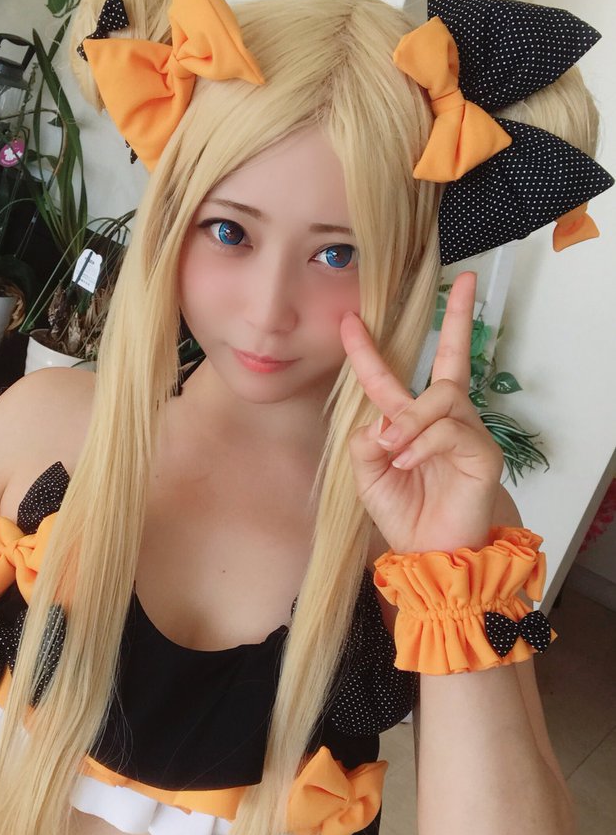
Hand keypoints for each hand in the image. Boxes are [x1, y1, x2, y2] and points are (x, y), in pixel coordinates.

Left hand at [340, 272, 503, 554]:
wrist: (428, 552)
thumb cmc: (403, 513)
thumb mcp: (367, 474)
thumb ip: (364, 441)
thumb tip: (380, 419)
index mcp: (411, 420)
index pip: (392, 376)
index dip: (370, 350)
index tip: (351, 320)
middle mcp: (444, 417)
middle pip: (453, 357)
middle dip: (460, 317)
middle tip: (466, 282)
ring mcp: (467, 431)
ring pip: (440, 397)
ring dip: (410, 421)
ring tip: (394, 452)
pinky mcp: (482, 452)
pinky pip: (449, 429)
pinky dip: (422, 444)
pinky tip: (408, 464)